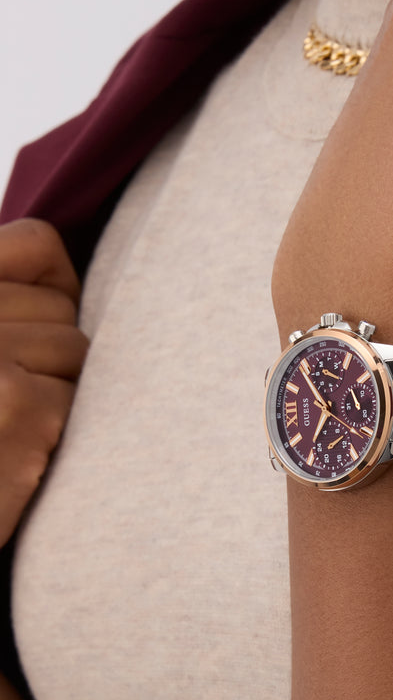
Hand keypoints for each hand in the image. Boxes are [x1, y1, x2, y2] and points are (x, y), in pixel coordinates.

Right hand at [0, 219, 88, 547]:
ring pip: (78, 352)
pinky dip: (56, 432)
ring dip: (56, 394)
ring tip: (3, 426)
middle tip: (5, 397)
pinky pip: (78, 399)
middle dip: (51, 354)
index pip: (38, 244)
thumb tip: (72, 283)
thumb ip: (5, 303)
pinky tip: (12, 455)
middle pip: (65, 308)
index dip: (52, 288)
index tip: (31, 331)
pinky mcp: (15, 404)